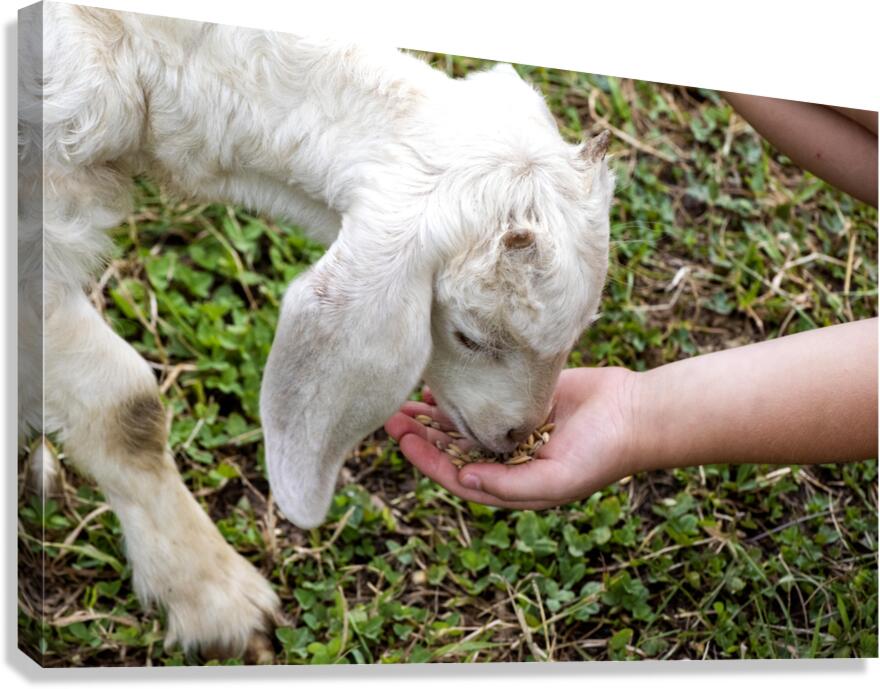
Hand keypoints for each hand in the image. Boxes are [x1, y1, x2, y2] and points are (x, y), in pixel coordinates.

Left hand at [384, 367, 638, 509]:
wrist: (635, 414)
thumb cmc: (601, 454)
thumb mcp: (555, 480)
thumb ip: (508, 486)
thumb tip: (462, 479)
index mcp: (510, 482)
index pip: (457, 475)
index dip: (426, 460)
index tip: (403, 440)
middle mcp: (506, 457)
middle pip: (452, 449)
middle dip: (420, 435)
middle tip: (390, 416)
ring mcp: (512, 427)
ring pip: (462, 424)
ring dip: (432, 416)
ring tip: (402, 401)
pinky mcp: (521, 400)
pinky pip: (482, 397)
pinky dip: (460, 394)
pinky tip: (436, 386)